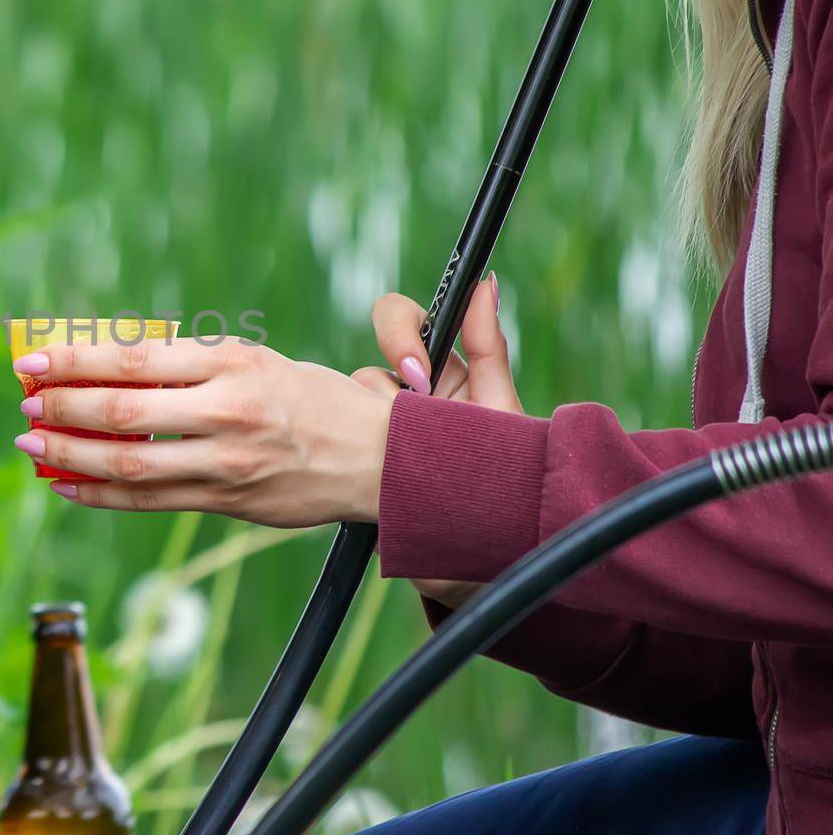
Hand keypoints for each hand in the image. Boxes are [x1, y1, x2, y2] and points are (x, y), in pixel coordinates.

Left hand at [14, 340, 391, 527]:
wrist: (382, 459)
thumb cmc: (313, 400)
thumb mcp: (257, 362)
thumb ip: (192, 364)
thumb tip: (111, 363)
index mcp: (233, 363)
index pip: (136, 356)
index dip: (76, 359)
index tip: (34, 358)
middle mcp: (228, 410)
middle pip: (124, 410)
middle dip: (63, 406)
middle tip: (24, 402)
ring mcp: (227, 462)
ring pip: (131, 462)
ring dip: (71, 453)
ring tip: (33, 443)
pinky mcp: (228, 502)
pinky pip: (150, 501)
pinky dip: (102, 494)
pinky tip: (67, 485)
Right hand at [353, 273, 514, 608]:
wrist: (477, 553)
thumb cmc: (502, 482)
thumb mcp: (498, 414)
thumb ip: (487, 346)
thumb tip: (486, 281)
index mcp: (443, 376)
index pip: (405, 323)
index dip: (401, 335)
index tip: (416, 374)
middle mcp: (406, 399)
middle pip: (370, 362)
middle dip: (384, 389)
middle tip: (409, 417)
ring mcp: (377, 432)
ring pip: (348, 398)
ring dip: (371, 426)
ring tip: (405, 463)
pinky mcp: (355, 463)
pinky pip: (332, 434)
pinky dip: (344, 448)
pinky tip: (374, 475)